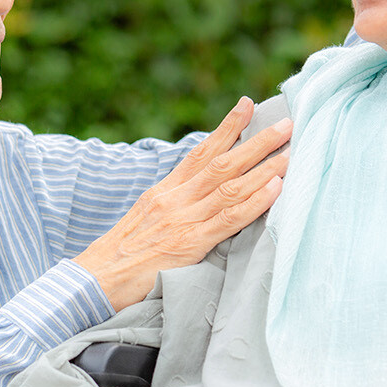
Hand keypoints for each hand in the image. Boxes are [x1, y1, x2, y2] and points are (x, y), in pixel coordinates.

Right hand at [76, 97, 291, 309]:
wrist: (95, 281)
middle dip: (257, 141)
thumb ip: (171, 203)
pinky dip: (255, 202)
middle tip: (286, 124)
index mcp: (164, 190)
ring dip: (265, 167)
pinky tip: (275, 188)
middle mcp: (175, 199)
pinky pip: (229, 220)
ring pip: (232, 186)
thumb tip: (198, 194)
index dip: (226, 127)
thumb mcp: (144, 218)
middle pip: (222, 162)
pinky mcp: (190, 245)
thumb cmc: (119, 256)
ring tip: (291, 152)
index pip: (200, 152)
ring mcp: (183, 220)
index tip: (247, 105)